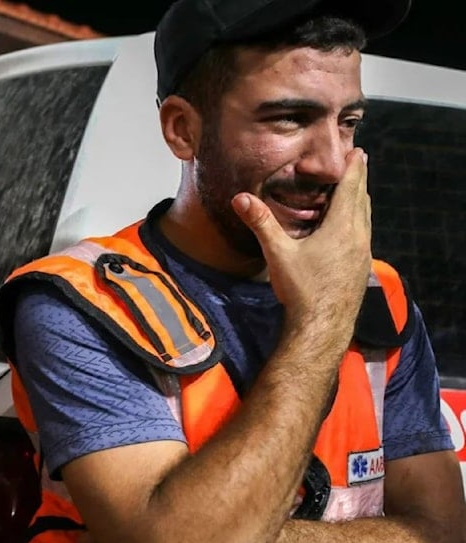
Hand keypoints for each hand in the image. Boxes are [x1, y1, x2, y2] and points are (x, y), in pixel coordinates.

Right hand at [232, 148, 370, 334]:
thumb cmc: (301, 289)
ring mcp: (362, 253)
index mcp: (341, 227)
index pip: (350, 188)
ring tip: (355, 189)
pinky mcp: (361, 267)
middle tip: (357, 161)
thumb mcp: (278, 253)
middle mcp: (358, 237)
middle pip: (362, 199)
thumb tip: (240, 198)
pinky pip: (363, 234)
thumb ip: (261, 223)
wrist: (323, 327)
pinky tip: (350, 228)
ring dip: (361, 199)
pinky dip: (359, 219)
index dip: (353, 168)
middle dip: (359, 179)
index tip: (357, 151)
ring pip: (366, 218)